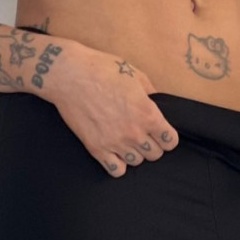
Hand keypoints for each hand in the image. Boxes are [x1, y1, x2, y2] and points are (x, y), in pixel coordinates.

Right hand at [48, 42, 179, 176]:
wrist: (69, 75)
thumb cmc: (102, 69)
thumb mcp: (134, 73)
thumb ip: (150, 92)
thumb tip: (155, 102)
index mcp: (147, 113)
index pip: (170, 141)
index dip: (168, 136)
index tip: (162, 132)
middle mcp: (134, 132)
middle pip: (155, 154)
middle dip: (153, 144)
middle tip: (144, 134)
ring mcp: (115, 143)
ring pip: (136, 162)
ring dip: (135, 153)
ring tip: (128, 141)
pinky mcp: (96, 148)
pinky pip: (115, 170)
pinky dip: (118, 164)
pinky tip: (114, 152)